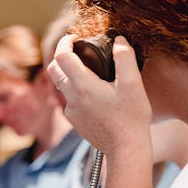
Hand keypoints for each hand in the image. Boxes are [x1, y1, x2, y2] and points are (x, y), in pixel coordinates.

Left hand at [48, 35, 151, 155]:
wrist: (125, 150)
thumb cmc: (131, 118)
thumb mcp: (134, 84)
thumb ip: (125, 58)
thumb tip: (119, 40)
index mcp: (83, 85)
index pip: (62, 56)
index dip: (65, 42)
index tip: (74, 37)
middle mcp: (71, 98)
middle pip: (54, 70)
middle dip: (62, 56)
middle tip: (78, 51)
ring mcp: (71, 111)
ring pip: (61, 86)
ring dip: (68, 74)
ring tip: (88, 70)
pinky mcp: (75, 122)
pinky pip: (69, 101)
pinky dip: (75, 91)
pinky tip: (94, 93)